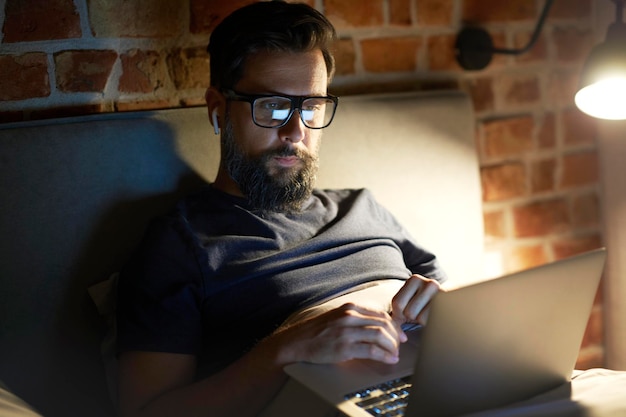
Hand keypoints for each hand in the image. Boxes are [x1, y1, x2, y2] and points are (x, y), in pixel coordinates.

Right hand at [269, 303, 406, 365]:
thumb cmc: (316, 332)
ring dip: (392, 346)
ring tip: (395, 353)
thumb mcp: (337, 318)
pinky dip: (384, 355)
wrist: (296, 342)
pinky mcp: (344, 347)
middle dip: (396, 336)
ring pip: (380, 335)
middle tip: (400, 345)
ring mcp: (347, 331)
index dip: (394, 325)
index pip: (380, 314)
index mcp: (349, 308)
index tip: (400, 334)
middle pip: (383, 323)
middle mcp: (349, 316)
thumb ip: (355, 319)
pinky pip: (371, 349)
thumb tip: (375, 327)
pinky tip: (388, 359)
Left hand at [391, 274, 440, 325]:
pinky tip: (433, 319)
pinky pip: (431, 322)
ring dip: (420, 322)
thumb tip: (394, 330)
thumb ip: (395, 314)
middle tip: (418, 314)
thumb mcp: (405, 306)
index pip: (397, 303)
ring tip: (426, 316)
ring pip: (419, 318)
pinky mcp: (449, 307)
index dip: (399, 314)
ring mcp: (442, 294)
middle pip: (408, 312)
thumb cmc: (419, 310)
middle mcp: (430, 283)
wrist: (442, 311)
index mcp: (415, 280)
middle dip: (410, 318)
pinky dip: (429, 325)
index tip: (407, 310)